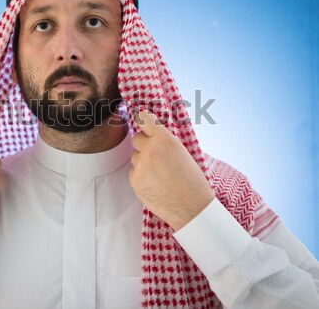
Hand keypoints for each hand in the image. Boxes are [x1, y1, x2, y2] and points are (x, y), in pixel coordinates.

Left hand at [129, 110, 213, 230]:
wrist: (192, 208)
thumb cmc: (193, 181)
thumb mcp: (183, 153)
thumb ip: (165, 141)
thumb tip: (152, 133)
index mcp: (165, 139)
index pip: (145, 120)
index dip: (142, 118)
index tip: (139, 117)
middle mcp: (150, 150)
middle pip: (137, 138)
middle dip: (144, 144)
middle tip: (156, 155)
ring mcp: (140, 166)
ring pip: (134, 156)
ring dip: (143, 161)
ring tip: (159, 173)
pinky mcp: (135, 181)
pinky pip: (133, 171)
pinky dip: (141, 175)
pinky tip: (155, 183)